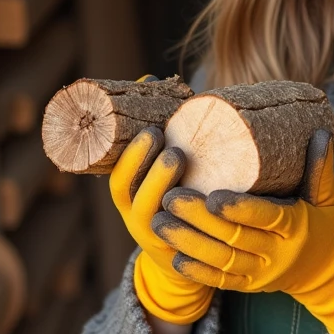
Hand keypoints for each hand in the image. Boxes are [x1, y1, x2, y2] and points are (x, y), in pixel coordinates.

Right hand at [108, 123, 212, 324]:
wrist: (186, 255)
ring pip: (160, 221)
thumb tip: (149, 78)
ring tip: (186, 163)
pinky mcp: (187, 253)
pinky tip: (213, 198)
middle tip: (174, 148)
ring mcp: (162, 238)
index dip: (132, 158)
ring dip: (171, 193)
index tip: (153, 131)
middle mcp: (139, 219)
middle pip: (138, 201)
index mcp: (129, 199)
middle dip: (153, 173)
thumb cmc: (171, 192)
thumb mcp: (155, 167)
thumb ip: (155, 129)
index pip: (120, 181)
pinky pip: (189, 239)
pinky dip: (199, 219)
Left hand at [153, 129, 333, 333]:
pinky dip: (196, 271)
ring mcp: (262, 274)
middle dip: (200, 219)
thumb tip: (319, 131)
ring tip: (158, 222)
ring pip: (221, 260)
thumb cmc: (329, 228)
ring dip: (188, 243)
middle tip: (170, 198)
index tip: (212, 195)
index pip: (266, 217)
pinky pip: (220, 282)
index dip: (239, 208)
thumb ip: (320, 167)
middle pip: (235, 237)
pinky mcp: (250, 287)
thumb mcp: (329, 198)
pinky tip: (172, 256)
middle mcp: (278, 254)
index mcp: (297, 228)